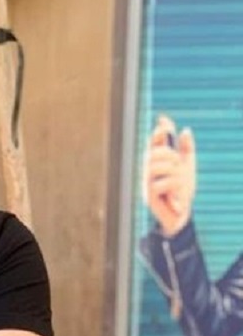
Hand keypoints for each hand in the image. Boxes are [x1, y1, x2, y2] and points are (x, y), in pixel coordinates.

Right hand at [142, 115, 195, 236]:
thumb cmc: (181, 191)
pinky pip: (163, 183)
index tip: (165, 120)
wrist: (180, 215)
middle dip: (172, 156)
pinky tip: (176, 199)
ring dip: (177, 175)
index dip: (159, 130)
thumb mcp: (187, 168)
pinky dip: (176, 189)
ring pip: (161, 167)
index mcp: (156, 162)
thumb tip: (186, 130)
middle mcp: (148, 170)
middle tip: (180, 167)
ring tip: (181, 186)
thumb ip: (186, 150)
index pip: (155, 142)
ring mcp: (147, 182)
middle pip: (156, 153)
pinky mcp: (149, 195)